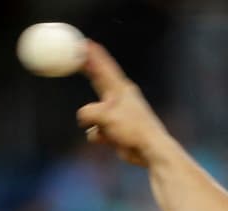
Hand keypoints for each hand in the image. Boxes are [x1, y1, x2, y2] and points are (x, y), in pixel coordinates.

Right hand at [76, 42, 169, 167]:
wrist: (149, 151)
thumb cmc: (133, 129)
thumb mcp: (105, 116)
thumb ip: (88, 113)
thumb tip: (83, 118)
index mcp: (120, 89)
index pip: (105, 66)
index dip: (94, 54)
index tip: (85, 43)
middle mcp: (119, 99)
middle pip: (99, 81)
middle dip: (89, 72)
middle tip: (77, 60)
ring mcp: (117, 115)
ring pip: (93, 113)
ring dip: (94, 122)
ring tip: (106, 128)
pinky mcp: (115, 130)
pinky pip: (97, 131)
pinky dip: (98, 135)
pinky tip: (107, 140)